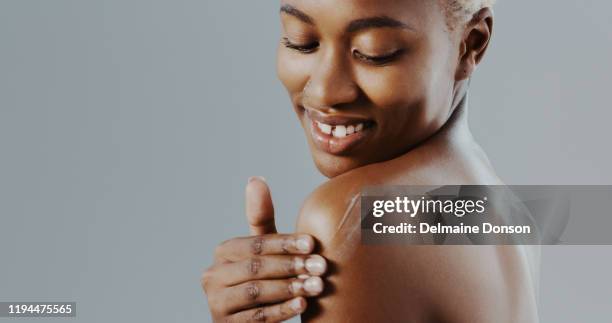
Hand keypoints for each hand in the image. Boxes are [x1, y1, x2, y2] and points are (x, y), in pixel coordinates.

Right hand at [202, 177, 326, 322]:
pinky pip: (257, 318)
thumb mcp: (263, 251)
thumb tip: (256, 179)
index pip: (255, 244)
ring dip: (289, 288)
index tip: (313, 243)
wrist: (252, 321)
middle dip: (291, 266)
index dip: (285, 243)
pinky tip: (303, 305)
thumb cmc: (264, 279)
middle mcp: (213, 276)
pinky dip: (281, 311)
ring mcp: (217, 304)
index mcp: (223, 253)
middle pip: (256, 268)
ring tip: (317, 285)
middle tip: (321, 266)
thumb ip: (261, 219)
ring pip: (256, 292)